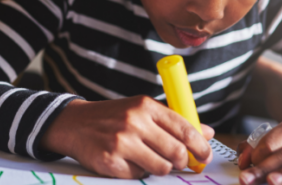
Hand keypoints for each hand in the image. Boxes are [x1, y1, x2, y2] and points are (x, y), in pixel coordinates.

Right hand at [40, 95, 213, 178]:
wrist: (74, 123)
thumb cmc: (113, 117)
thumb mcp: (141, 110)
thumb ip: (173, 121)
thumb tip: (207, 133)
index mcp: (145, 106)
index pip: (184, 129)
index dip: (201, 146)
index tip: (206, 155)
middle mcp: (134, 122)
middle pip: (177, 152)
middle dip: (182, 162)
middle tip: (178, 162)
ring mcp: (121, 142)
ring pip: (161, 168)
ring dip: (160, 168)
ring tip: (148, 159)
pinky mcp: (110, 161)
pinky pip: (139, 176)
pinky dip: (137, 172)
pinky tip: (127, 161)